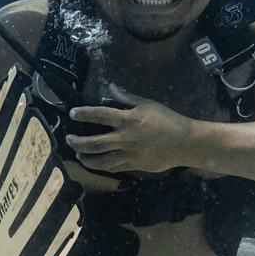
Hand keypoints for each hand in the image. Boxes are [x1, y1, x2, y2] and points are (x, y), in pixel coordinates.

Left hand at [65, 86, 198, 173]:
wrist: (185, 143)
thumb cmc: (167, 120)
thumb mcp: (147, 104)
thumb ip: (126, 98)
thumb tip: (110, 87)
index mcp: (130, 119)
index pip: (101, 115)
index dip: (84, 114)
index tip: (72, 114)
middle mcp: (127, 138)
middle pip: (95, 143)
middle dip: (78, 142)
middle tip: (69, 139)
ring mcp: (130, 154)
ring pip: (102, 161)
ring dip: (86, 159)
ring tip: (78, 155)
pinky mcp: (135, 166)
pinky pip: (113, 168)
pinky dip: (101, 166)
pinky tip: (95, 162)